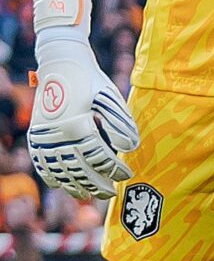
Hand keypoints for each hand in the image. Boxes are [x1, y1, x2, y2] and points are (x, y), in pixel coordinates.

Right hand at [29, 30, 138, 201]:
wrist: (61, 65)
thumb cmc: (92, 82)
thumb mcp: (111, 99)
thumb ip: (121, 124)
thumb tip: (130, 148)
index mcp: (78, 126)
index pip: (99, 157)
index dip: (114, 169)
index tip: (127, 174)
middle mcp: (57, 135)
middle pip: (79, 169)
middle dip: (97, 184)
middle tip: (111, 193)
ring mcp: (43, 136)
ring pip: (59, 170)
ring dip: (73, 186)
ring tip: (88, 195)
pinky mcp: (36, 135)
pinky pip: (41, 163)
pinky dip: (52, 176)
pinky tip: (62, 186)